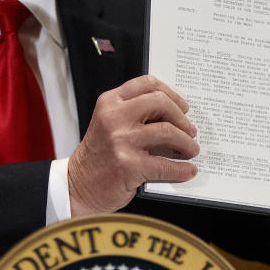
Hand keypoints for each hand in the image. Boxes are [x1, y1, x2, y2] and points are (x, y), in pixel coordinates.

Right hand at [67, 75, 197, 216]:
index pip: (147, 84)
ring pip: (167, 132)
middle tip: (190, 130)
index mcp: (110, 102)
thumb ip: (134, 114)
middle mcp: (114, 117)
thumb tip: (175, 115)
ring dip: (186, 142)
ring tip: (191, 149)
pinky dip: (182, 169)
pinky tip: (188, 170)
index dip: (171, 94)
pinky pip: (165, 164)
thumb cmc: (98, 157)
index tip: (182, 106)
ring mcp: (120, 140)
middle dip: (181, 117)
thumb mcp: (109, 124)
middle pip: (160, 103)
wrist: (78, 186)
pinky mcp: (128, 165)